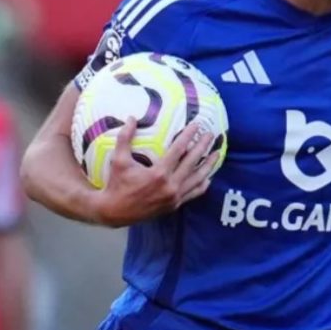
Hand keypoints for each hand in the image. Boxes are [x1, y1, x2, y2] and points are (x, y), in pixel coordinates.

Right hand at [92, 119, 220, 226]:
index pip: (179, 150)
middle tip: (210, 135)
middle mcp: (170, 186)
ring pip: (197, 179)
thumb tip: (132, 117)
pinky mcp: (174, 205)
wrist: (114, 212)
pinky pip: (193, 193)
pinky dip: (202, 185)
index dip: (189, 136)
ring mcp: (174, 197)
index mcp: (158, 173)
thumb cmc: (116, 184)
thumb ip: (125, 138)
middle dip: (203, 147)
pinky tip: (208, 177)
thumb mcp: (118, 160)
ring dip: (208, 165)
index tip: (197, 125)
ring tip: (216, 154)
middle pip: (192, 162)